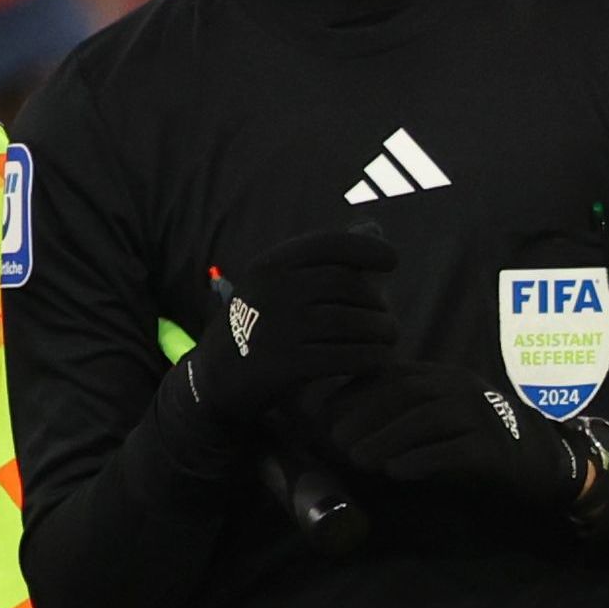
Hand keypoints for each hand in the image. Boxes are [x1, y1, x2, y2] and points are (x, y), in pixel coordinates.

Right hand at [185, 220, 397, 421]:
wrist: (216, 379)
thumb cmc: (262, 325)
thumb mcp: (281, 285)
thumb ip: (327, 259)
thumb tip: (375, 228)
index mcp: (270, 265)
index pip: (328, 244)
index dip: (366, 248)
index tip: (392, 260)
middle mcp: (271, 291)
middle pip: (346, 284)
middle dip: (376, 301)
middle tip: (387, 318)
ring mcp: (276, 327)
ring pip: (352, 321)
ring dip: (382, 331)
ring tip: (389, 337)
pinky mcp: (285, 364)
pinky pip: (346, 357)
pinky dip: (372, 358)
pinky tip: (380, 360)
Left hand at [324, 360, 608, 519]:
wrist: (541, 463)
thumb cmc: (476, 443)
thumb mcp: (436, 419)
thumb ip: (399, 413)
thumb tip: (338, 424)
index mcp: (443, 377)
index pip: (392, 374)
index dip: (355, 393)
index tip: (326, 418)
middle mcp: (463, 389)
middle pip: (406, 392)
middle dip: (365, 415)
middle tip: (336, 442)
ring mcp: (483, 416)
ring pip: (427, 418)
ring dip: (387, 437)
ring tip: (360, 460)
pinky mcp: (495, 449)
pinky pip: (455, 450)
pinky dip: (422, 460)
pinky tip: (398, 472)